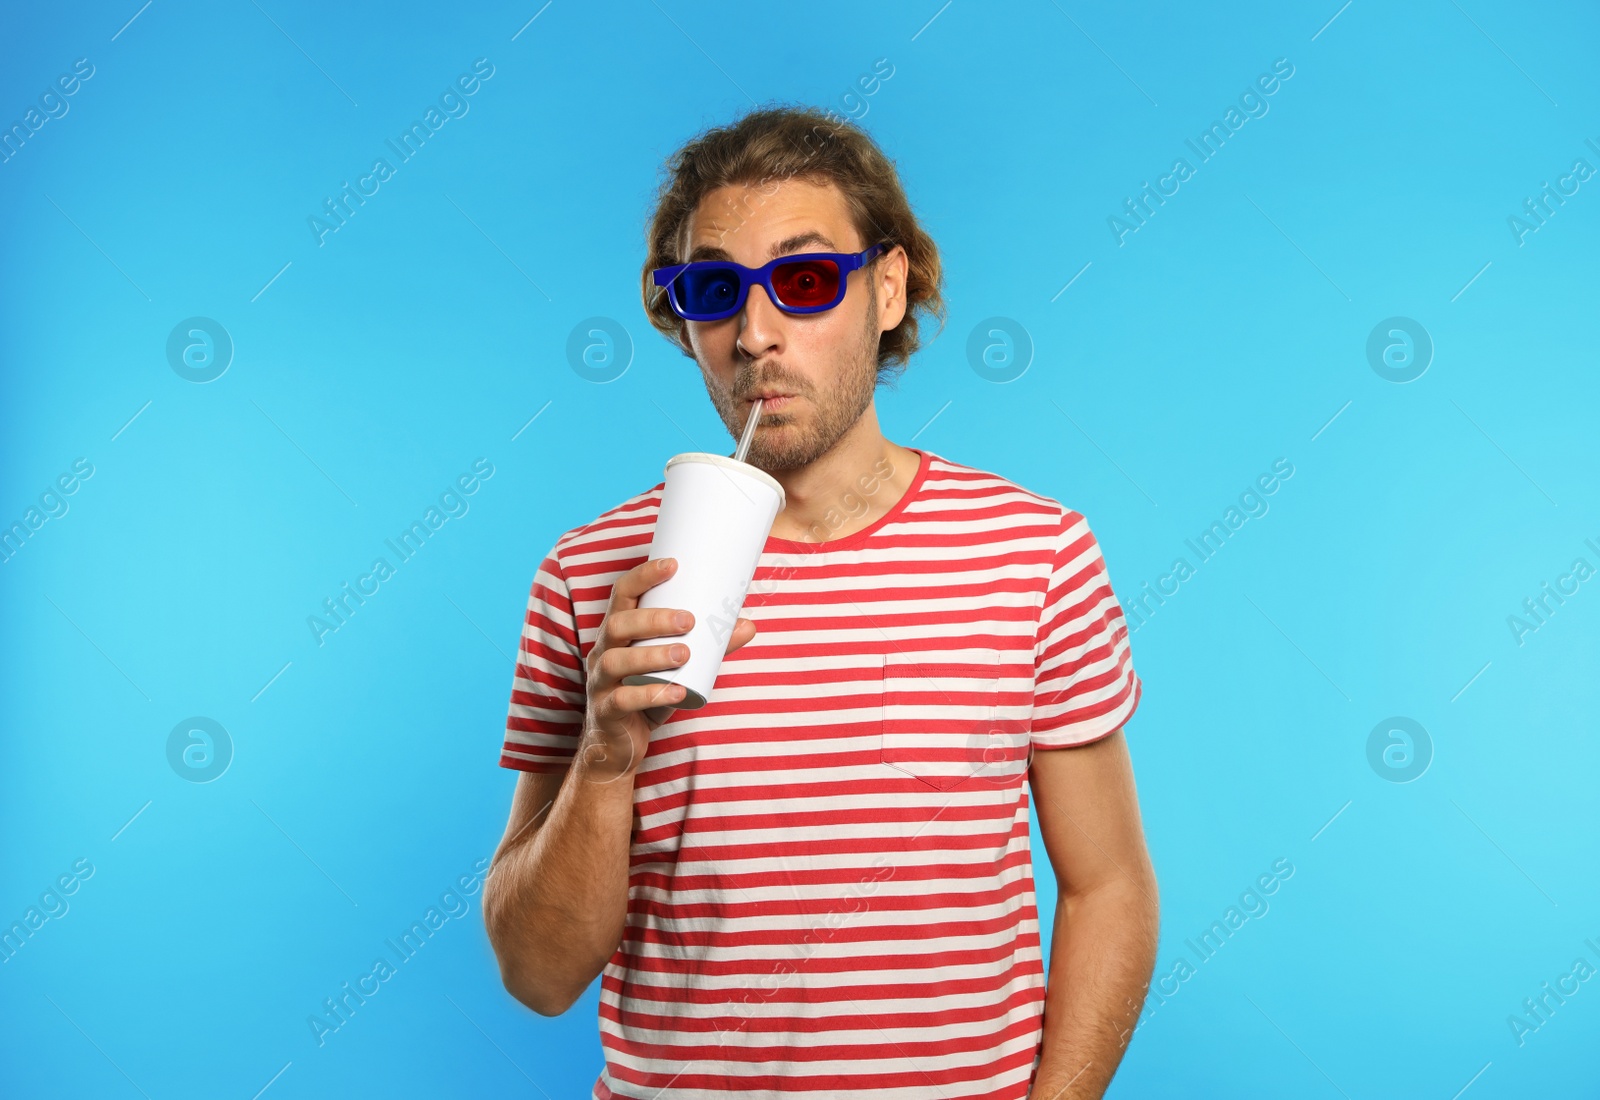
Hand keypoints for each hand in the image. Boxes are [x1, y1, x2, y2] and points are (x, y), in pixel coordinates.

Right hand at [575, 556, 756, 782]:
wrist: (617, 748)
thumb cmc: (647, 695)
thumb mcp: (678, 669)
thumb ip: (710, 648)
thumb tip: (749, 625)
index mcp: (618, 632)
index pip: (622, 594)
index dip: (643, 576)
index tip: (673, 564)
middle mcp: (603, 651)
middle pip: (618, 624)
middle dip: (654, 619)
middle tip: (689, 620)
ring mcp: (599, 682)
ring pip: (617, 660)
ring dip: (652, 654)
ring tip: (685, 653)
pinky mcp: (605, 711)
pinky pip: (623, 700)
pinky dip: (651, 695)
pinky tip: (677, 692)